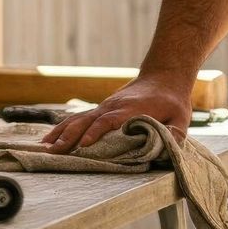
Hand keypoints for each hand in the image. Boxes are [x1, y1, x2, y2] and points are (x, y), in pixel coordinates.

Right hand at [40, 73, 191, 151]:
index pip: (110, 121)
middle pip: (87, 121)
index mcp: (131, 110)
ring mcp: (104, 107)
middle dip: (70, 137)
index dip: (97, 133)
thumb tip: (167, 148)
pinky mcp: (101, 109)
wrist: (163, 77)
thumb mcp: (181, 117)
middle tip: (55, 152)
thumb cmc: (172, 101)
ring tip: (46, 148)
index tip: (84, 146)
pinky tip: (50, 139)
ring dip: (61, 133)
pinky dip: (63, 128)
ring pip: (78, 119)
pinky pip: (79, 118)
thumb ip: (175, 133)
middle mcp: (113, 107)